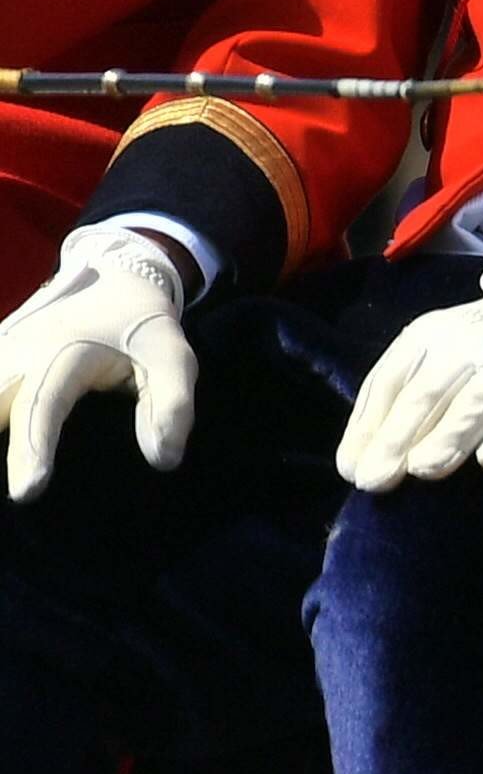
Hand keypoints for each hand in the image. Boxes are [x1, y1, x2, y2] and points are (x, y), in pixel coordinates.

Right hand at [0, 223, 195, 501]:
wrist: (115, 277)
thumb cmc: (143, 326)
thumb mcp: (173, 357)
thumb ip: (171, 405)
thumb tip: (162, 459)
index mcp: (63, 355)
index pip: (42, 408)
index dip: (32, 449)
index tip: (26, 492)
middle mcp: (20, 355)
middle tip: (4, 496)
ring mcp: (1, 354)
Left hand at [336, 257, 482, 490]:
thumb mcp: (445, 351)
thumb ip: (411, 392)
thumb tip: (363, 455)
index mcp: (432, 334)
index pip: (391, 382)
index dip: (369, 428)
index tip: (352, 470)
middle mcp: (469, 343)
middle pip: (427, 393)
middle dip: (397, 438)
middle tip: (375, 482)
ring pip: (477, 400)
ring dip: (449, 435)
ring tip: (424, 470)